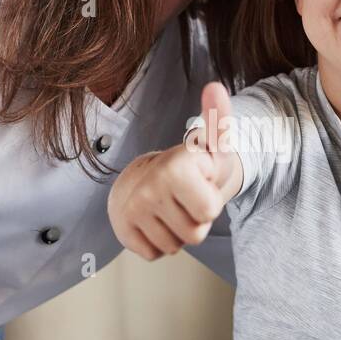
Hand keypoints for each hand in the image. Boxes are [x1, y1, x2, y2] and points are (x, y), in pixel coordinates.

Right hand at [107, 81, 239, 259]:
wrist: (146, 176)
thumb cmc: (190, 165)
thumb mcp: (211, 146)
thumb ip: (219, 120)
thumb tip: (216, 86)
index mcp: (175, 169)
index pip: (209, 213)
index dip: (209, 201)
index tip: (198, 181)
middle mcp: (149, 190)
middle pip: (195, 235)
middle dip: (195, 220)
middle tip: (185, 198)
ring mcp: (132, 211)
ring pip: (175, 247)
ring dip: (177, 232)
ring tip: (171, 207)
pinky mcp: (121, 231)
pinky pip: (155, 253)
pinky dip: (158, 242)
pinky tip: (155, 220)